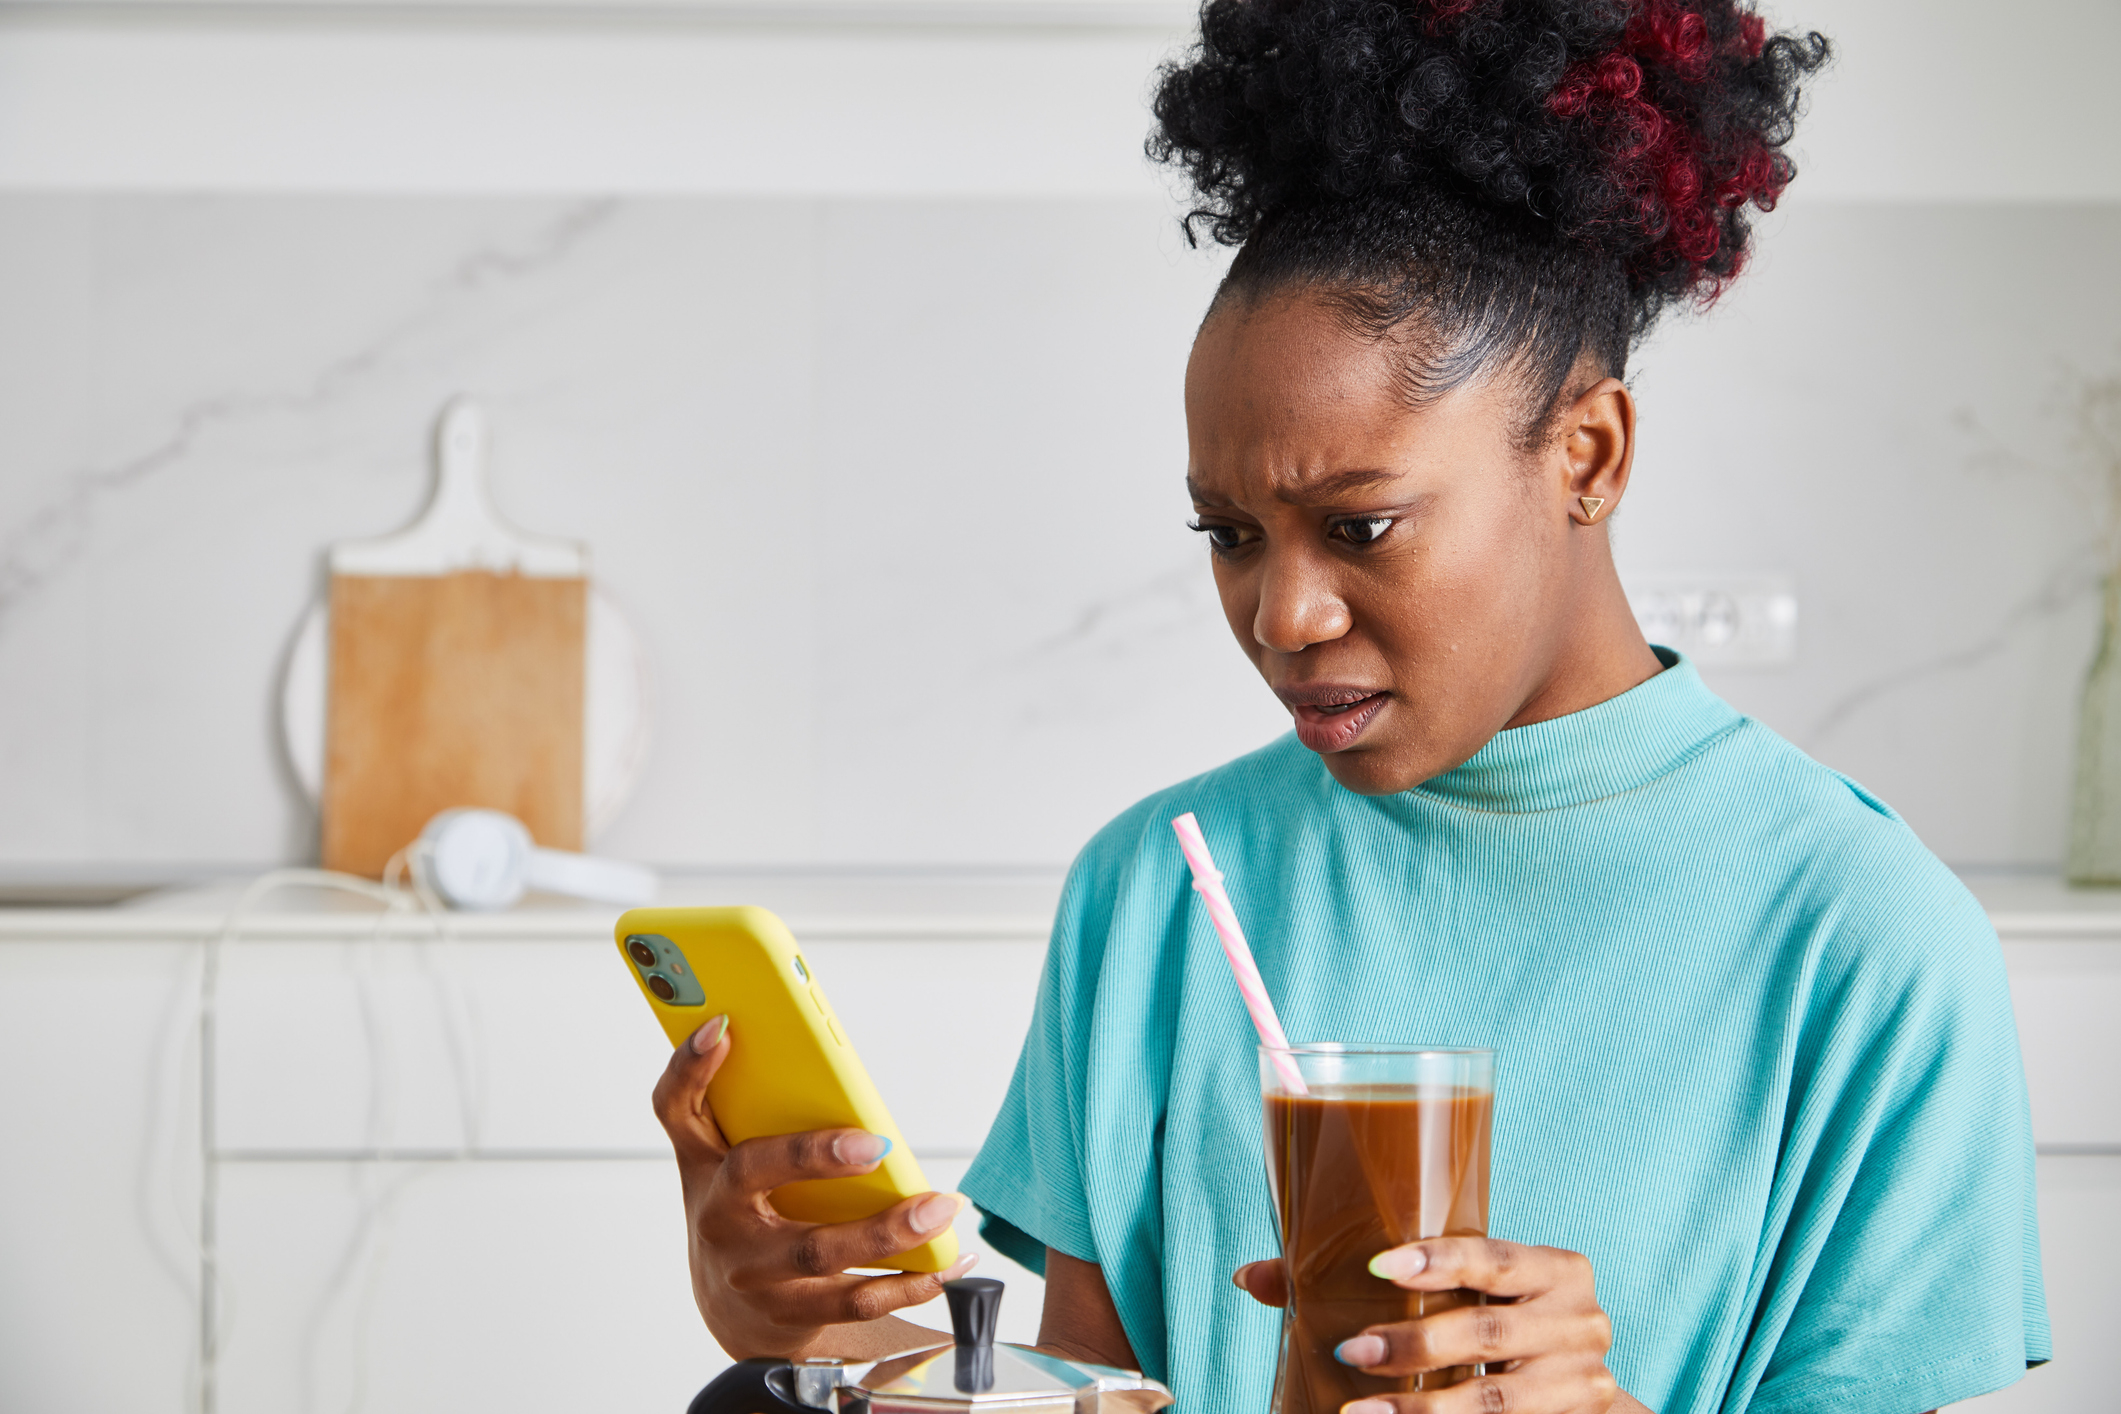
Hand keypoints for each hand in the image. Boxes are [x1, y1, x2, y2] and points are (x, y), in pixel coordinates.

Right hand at [653, 1015, 976, 1358]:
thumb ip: (756, 1109)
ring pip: (819, 1250)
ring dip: (889, 1230)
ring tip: (940, 1208)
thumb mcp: (731, 1161)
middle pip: (754, 1175)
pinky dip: (911, 1282)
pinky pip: (857, 1300)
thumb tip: (815, 1058)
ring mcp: (753, 1271)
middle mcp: (720, 1217)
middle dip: (815, 1155)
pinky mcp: (791, 1314)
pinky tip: (948, 1260)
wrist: (734, 1312)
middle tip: (876, 1144)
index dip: (690, 1067)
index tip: (722, 1027)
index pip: (677, 1107)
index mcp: (704, 1164)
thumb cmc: (745, 1214)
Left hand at [1234, 1238, 1634, 1412]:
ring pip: (1495, 1398)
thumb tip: (1250, 1276)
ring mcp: (1583, 1381)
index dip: (1438, 1261)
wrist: (1577, 1391)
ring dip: (1423, 1409)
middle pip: (1489, 1331)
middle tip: (1352, 1353)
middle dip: (1415, 1344)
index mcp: (1555, 1268)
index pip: (1493, 1256)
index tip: (1377, 1267)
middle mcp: (1581, 1320)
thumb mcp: (1462, 1294)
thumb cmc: (1498, 1321)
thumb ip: (1373, 1278)